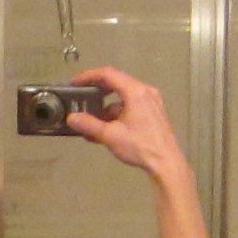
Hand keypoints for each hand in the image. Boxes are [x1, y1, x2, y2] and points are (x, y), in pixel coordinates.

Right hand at [66, 66, 188, 177]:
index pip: (108, 74)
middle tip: (80, 99)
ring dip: (105, 107)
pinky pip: (130, 105)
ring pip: (122, 97)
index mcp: (135, 92)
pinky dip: (116, 113)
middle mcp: (145, 91)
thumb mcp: (110, 136)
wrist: (165, 162)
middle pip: (116, 83)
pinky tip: (106, 129)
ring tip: (91, 122)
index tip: (74, 83)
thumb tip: (71, 118)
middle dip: (96, 92)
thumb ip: (89, 125)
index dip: (88, 76)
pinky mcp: (153, 112)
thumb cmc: (139, 146)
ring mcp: (151, 101)